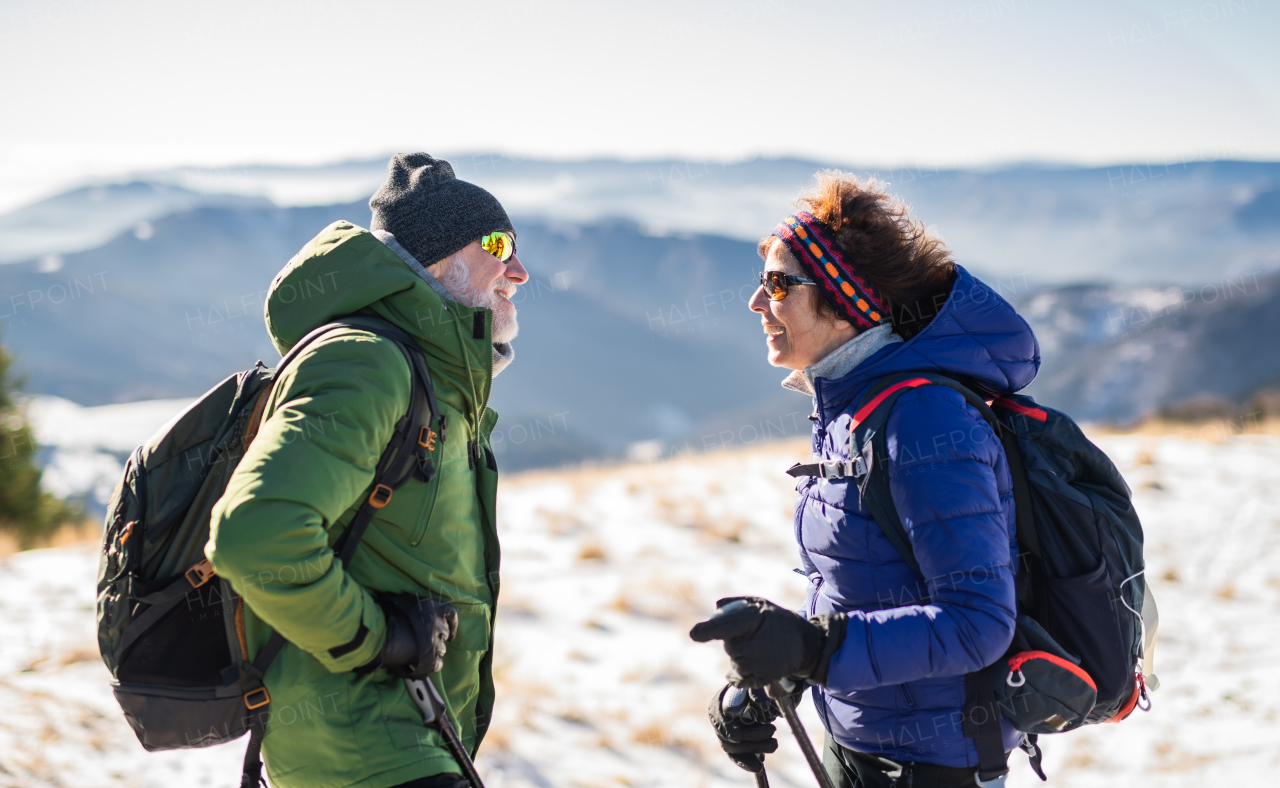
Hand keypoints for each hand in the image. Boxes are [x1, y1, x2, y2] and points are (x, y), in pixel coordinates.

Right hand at [358, 593, 457, 677]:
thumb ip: (412, 610)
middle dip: (435, 639)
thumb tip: (410, 614)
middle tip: (421, 644)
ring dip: (431, 653)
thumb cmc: (384, 615)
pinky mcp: (431, 656)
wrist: (378, 632)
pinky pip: (437, 664)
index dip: (452, 624)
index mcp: (432, 607)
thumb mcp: (402, 603)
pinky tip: (419, 667)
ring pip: (441, 650)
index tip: (450, 632)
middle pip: (444, 634)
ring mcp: (436, 640)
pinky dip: (429, 666)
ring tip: (416, 655)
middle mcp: (437, 622)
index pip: (451, 614)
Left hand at [689, 597, 846, 686]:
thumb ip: (736, 605)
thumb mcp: (760, 604)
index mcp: (754, 620)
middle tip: (753, 635)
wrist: (805, 644)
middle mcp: (756, 643)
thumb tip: (717, 606)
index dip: (709, 630)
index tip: (694, 634)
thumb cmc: (778, 621)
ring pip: (735, 663)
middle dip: (735, 641)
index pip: (726, 626)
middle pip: (730, 647)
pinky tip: (752, 663)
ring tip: (758, 648)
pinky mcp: (764, 678)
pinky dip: (740, 674)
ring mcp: (761, 663)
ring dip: (739, 657)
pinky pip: (740, 678)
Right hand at [708, 684, 779, 772]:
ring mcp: (726, 736)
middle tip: (772, 730)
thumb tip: (758, 701)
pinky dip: (747, 762)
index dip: (727, 728)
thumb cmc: (752, 690)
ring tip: (774, 744)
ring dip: (755, 748)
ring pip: (734, 748)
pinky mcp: (735, 747)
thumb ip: (753, 692)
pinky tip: (758, 767)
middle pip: (728, 736)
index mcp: (718, 704)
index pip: (718, 718)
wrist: (754, 698)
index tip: (737, 737)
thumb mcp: (752, 688)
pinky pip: (737, 757)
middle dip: (751, 737)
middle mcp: (719, 722)